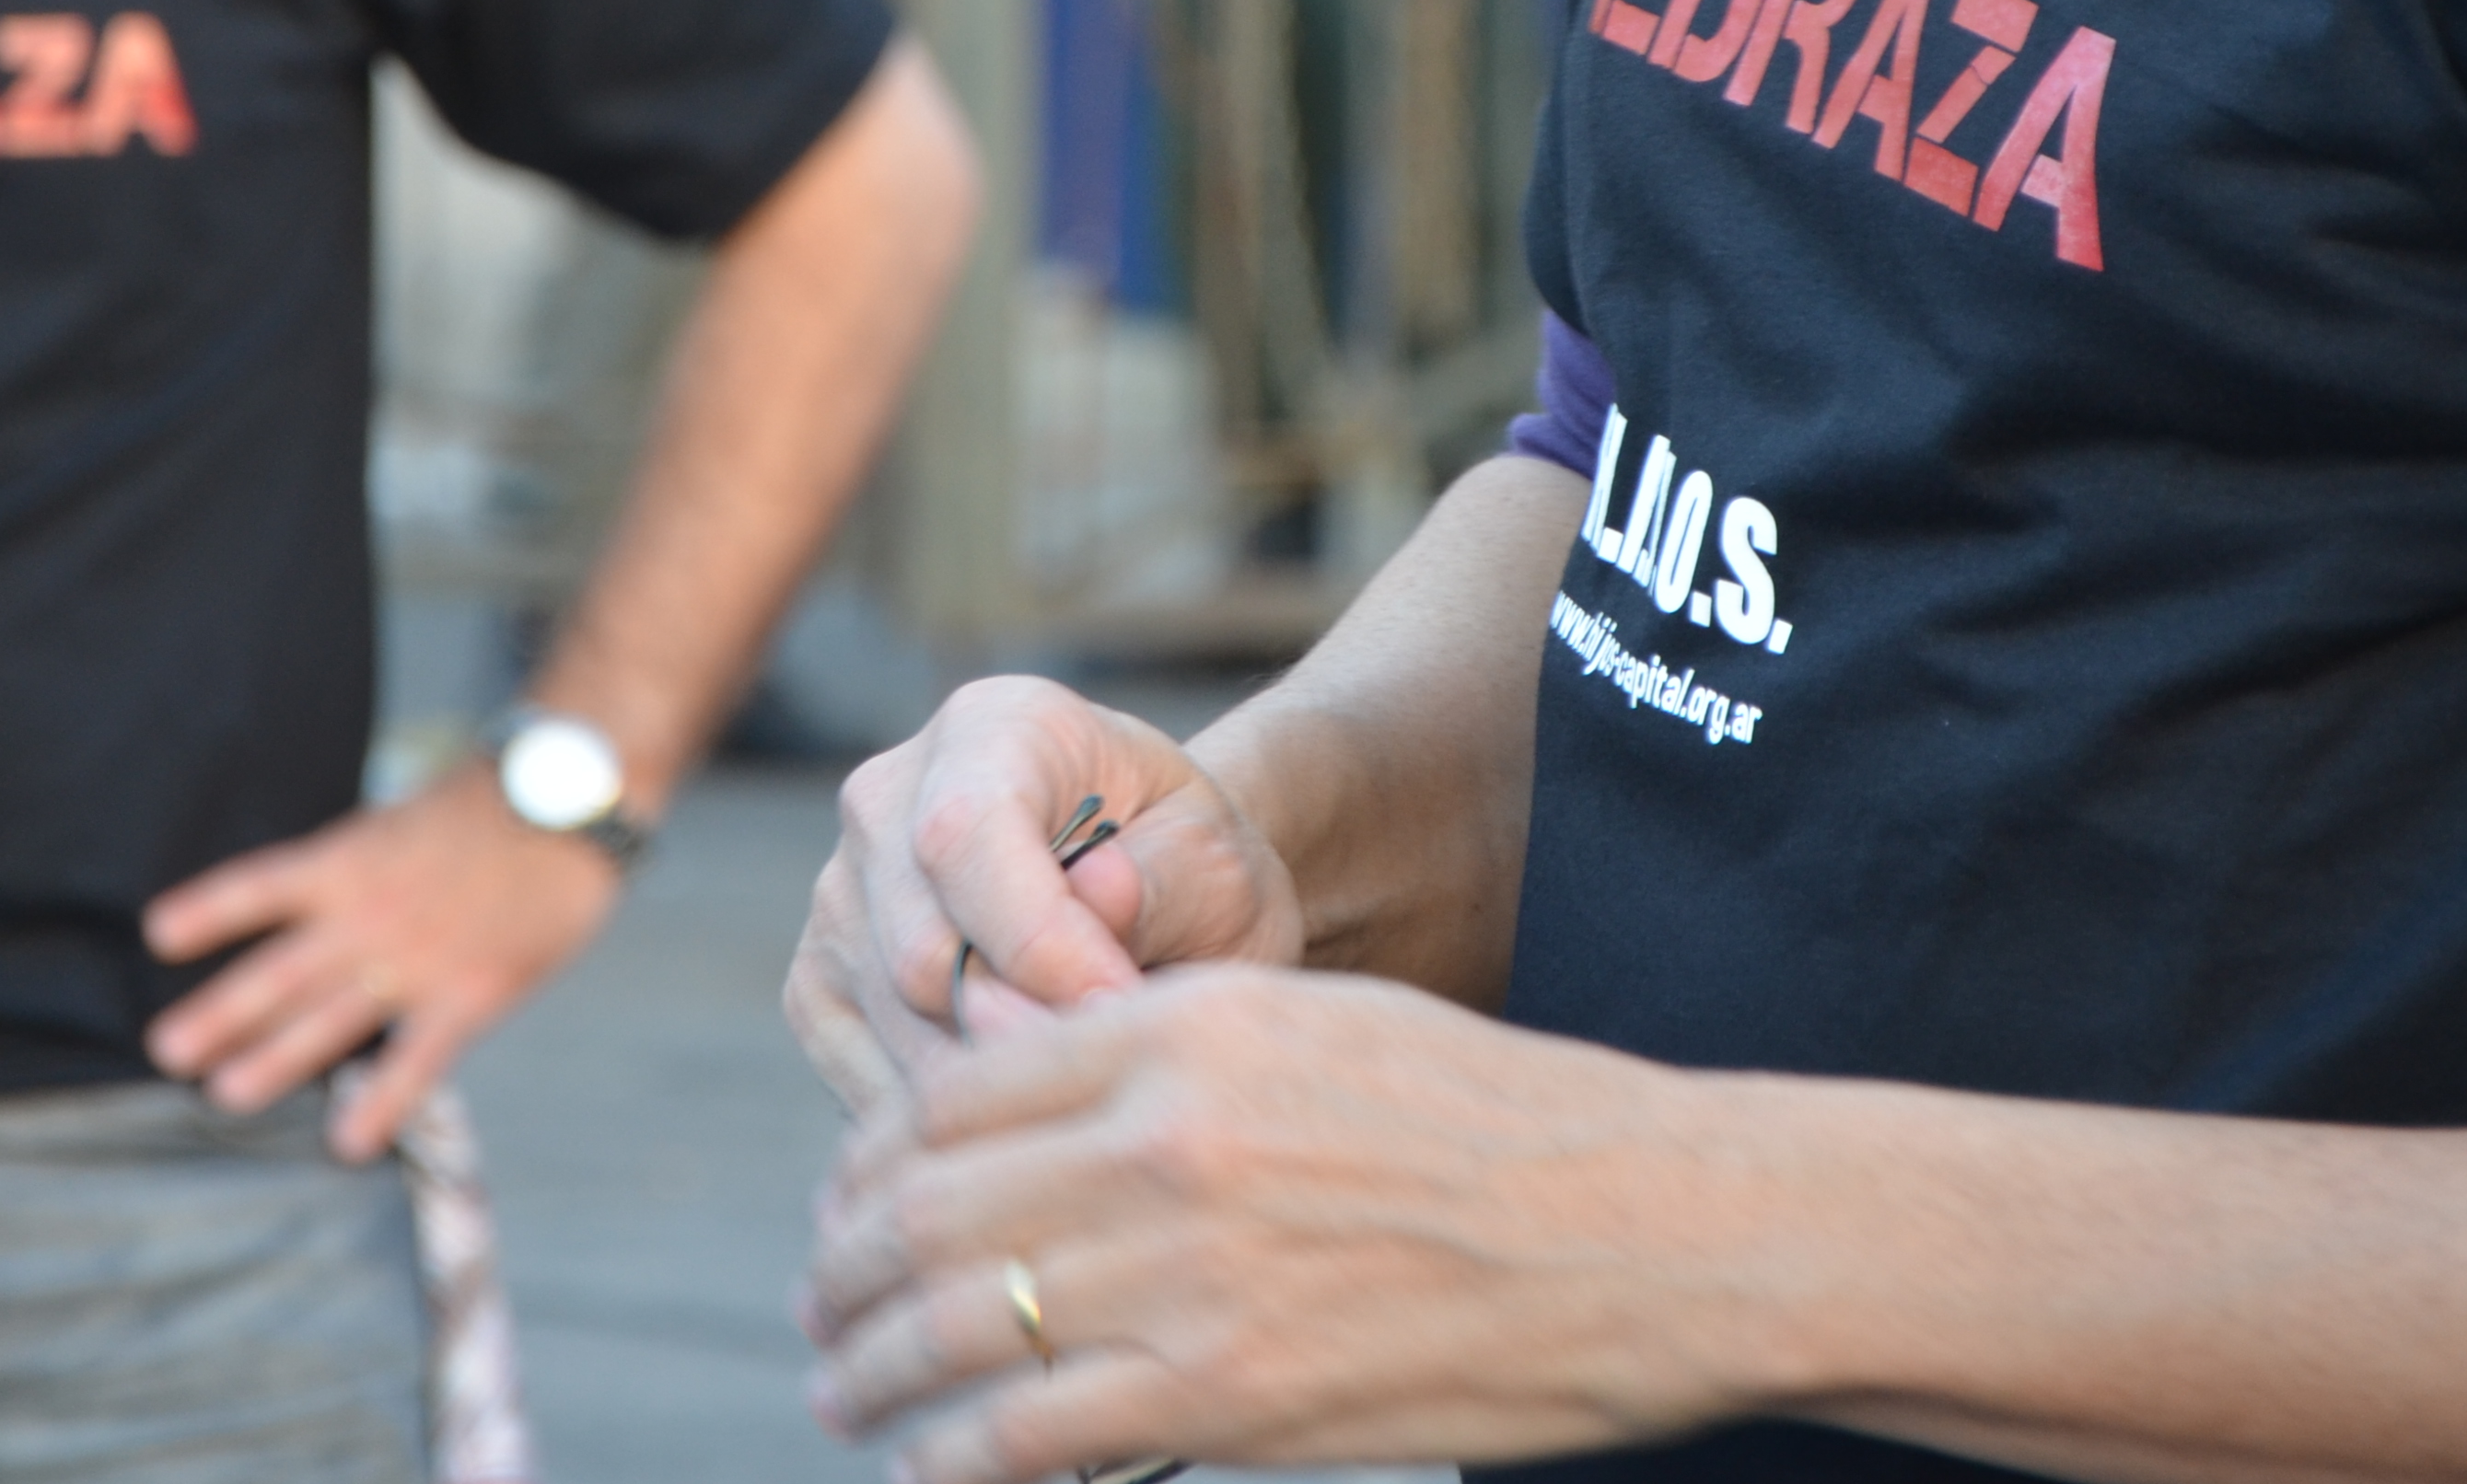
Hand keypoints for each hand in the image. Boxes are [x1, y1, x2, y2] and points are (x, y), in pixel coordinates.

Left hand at [142, 763, 617, 1160]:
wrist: (571, 802)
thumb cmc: (488, 809)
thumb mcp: (404, 821)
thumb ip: (357, 873)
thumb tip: (309, 912)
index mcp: (352, 857)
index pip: (263, 885)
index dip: (209, 909)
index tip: (158, 933)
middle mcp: (372, 910)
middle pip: (281, 970)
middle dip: (220, 1012)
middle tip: (165, 1049)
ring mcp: (418, 957)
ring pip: (331, 1018)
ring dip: (275, 1059)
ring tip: (226, 1096)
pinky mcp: (470, 994)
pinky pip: (416, 1059)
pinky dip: (381, 1102)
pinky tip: (348, 1142)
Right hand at [785, 677, 1307, 1117]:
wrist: (1147, 891)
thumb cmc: (1185, 868)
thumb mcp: (1217, 861)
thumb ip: (1165, 880)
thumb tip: (1098, 896)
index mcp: (990, 727)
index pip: (966, 835)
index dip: (1038, 941)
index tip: (1120, 1006)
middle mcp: (885, 799)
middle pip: (919, 952)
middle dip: (1026, 1033)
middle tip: (1117, 1075)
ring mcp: (839, 898)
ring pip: (893, 1030)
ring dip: (998, 1084)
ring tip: (1087, 1087)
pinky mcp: (818, 989)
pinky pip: (866, 1081)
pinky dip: (953, 1115)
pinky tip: (1029, 1105)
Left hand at [800, 964, 1774, 1482]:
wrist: (1643, 1229)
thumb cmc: (1490, 1124)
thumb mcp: (1317, 1026)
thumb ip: (1168, 1046)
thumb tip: (1027, 1095)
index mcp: (1181, 1027)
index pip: (954, 1090)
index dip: (873, 1159)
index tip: (854, 1203)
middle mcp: (1164, 1136)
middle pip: (929, 1206)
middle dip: (847, 1268)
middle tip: (823, 1308)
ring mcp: (1192, 1270)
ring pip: (961, 1324)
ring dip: (872, 1369)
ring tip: (844, 1390)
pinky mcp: (1229, 1392)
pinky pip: (1030, 1433)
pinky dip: (953, 1456)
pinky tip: (929, 1466)